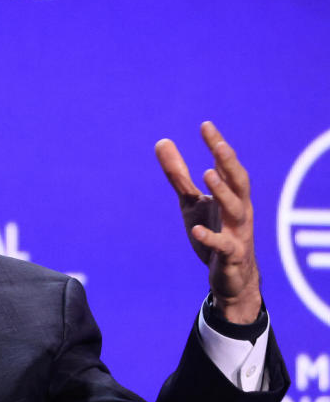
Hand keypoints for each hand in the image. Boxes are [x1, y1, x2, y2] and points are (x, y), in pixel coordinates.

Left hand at [155, 122, 261, 323]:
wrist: (231, 276)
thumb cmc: (213, 231)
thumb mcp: (190, 202)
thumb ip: (178, 174)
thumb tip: (162, 140)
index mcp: (231, 195)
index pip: (227, 166)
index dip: (218, 145)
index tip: (205, 125)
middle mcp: (239, 210)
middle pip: (239, 182)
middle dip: (230, 163)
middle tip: (218, 146)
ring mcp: (238, 233)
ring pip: (236, 209)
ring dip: (224, 192)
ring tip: (208, 173)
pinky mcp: (232, 256)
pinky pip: (224, 245)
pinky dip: (211, 237)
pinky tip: (196, 229)